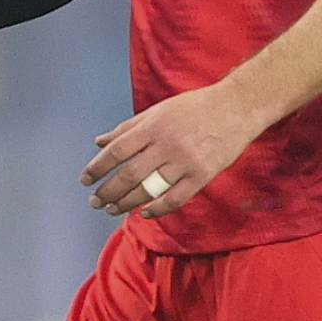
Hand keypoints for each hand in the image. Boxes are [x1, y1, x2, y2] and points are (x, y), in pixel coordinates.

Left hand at [83, 80, 268, 217]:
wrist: (237, 108)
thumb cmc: (195, 107)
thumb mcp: (159, 110)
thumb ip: (128, 127)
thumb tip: (99, 142)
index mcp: (153, 125)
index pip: (117, 150)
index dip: (97, 167)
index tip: (85, 180)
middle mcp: (166, 144)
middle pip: (129, 174)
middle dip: (107, 191)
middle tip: (94, 201)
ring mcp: (184, 161)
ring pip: (148, 189)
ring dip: (126, 203)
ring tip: (111, 209)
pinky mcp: (202, 175)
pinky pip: (175, 198)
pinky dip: (157, 209)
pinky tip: (145, 213)